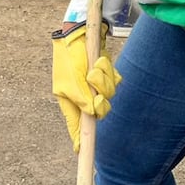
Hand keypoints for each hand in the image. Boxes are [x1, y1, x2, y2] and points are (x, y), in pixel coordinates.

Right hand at [51, 21, 120, 150]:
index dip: (78, 139)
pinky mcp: (105, 74)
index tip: (79, 152)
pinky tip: (100, 60)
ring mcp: (95, 86)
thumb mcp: (71, 80)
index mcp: (70, 100)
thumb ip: (82, 99)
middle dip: (101, 99)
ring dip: (104, 79)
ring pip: (110, 94)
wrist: (78, 32)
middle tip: (96, 90)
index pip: (76, 125)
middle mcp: (83, 96)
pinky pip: (115, 80)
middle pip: (101, 111)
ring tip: (95, 65)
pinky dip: (109, 71)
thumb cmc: (69, 56)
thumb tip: (93, 114)